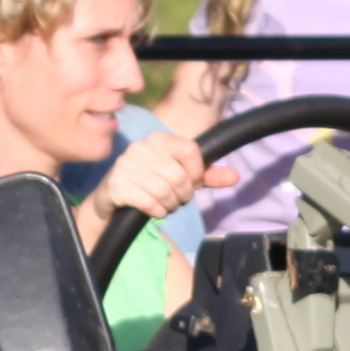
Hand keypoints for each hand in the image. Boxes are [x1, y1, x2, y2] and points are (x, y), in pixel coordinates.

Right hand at [90, 114, 208, 225]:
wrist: (114, 199)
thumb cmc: (152, 185)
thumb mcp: (182, 178)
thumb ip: (207, 176)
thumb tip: (235, 176)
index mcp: (158, 139)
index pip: (191, 150)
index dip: (197, 172)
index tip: (192, 182)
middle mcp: (140, 147)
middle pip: (179, 175)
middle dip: (184, 195)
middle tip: (177, 199)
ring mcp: (125, 165)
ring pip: (164, 191)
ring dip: (170, 205)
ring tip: (165, 204)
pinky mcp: (116, 185)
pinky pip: (148, 202)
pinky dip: (156, 211)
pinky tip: (153, 210)